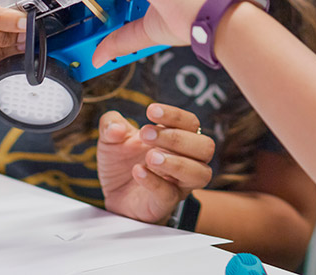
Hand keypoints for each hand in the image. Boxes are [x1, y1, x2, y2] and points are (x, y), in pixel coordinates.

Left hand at [97, 103, 214, 224]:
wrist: (112, 193)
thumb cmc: (122, 161)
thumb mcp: (111, 138)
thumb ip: (110, 125)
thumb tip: (116, 128)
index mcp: (179, 139)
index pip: (192, 124)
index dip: (175, 116)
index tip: (151, 111)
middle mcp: (187, 161)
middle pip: (205, 147)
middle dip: (177, 138)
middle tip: (145, 134)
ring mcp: (179, 184)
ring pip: (200, 174)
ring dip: (177, 163)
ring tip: (150, 156)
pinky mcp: (165, 203)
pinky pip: (170, 194)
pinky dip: (154, 181)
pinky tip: (138, 171)